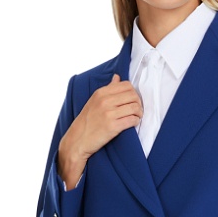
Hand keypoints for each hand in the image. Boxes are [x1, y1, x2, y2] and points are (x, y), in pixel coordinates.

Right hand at [57, 73, 142, 187]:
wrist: (78, 140)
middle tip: (137, 110)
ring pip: (134, 107)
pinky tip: (133, 123)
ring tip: (137, 116)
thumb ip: (108, 89)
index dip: (133, 92)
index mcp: (101, 93)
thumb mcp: (95, 100)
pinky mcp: (112, 127)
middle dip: (138, 103)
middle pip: (132, 95)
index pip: (126, 85)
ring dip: (139, 113)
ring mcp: (109, 114)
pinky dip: (136, 121)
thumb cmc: (87, 121)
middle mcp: (105, 101)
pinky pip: (131, 120)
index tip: (133, 100)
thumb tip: (117, 77)